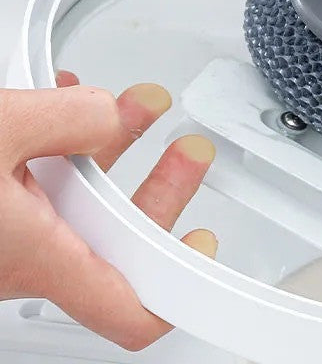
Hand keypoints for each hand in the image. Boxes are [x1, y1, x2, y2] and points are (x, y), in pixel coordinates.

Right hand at [0, 72, 216, 350]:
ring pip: (78, 202)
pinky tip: (66, 104)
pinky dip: (60, 145)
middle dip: (161, 189)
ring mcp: (1, 236)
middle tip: (190, 154)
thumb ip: (69, 118)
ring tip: (140, 106)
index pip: (127, 310)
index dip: (179, 290)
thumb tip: (110, 112)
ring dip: (113, 152)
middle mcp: (22, 257)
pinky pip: (36, 183)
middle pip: (117, 240)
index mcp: (37, 257)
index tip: (208, 256)